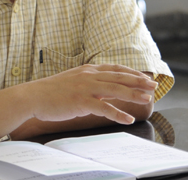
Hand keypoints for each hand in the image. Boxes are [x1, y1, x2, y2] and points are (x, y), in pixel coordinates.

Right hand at [23, 64, 156, 124]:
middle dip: (139, 81)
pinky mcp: (81, 101)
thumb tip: (103, 89)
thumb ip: (88, 82)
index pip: (115, 68)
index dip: (132, 72)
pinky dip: (118, 114)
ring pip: (116, 89)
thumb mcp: (72, 81)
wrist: (33, 96)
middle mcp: (89, 76)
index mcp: (87, 70)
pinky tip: (128, 119)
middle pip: (120, 77)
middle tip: (154, 86)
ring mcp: (85, 88)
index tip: (145, 77)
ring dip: (134, 94)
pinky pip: (104, 108)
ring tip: (147, 99)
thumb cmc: (51, 91)